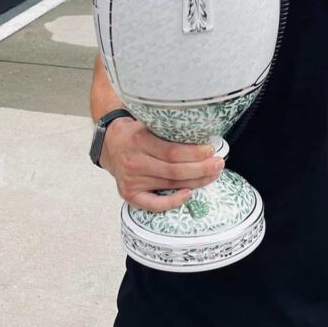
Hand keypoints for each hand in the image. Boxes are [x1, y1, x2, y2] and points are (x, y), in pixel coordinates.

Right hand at [100, 117, 224, 212]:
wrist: (109, 144)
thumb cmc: (134, 132)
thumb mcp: (147, 122)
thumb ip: (167, 128)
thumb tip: (201, 128)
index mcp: (139, 140)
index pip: (172, 151)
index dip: (195, 153)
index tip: (211, 150)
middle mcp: (134, 162)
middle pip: (174, 170)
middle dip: (201, 169)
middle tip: (218, 164)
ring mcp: (131, 180)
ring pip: (170, 184)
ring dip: (195, 181)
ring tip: (212, 175)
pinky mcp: (129, 194)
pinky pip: (153, 204)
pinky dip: (172, 202)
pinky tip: (188, 194)